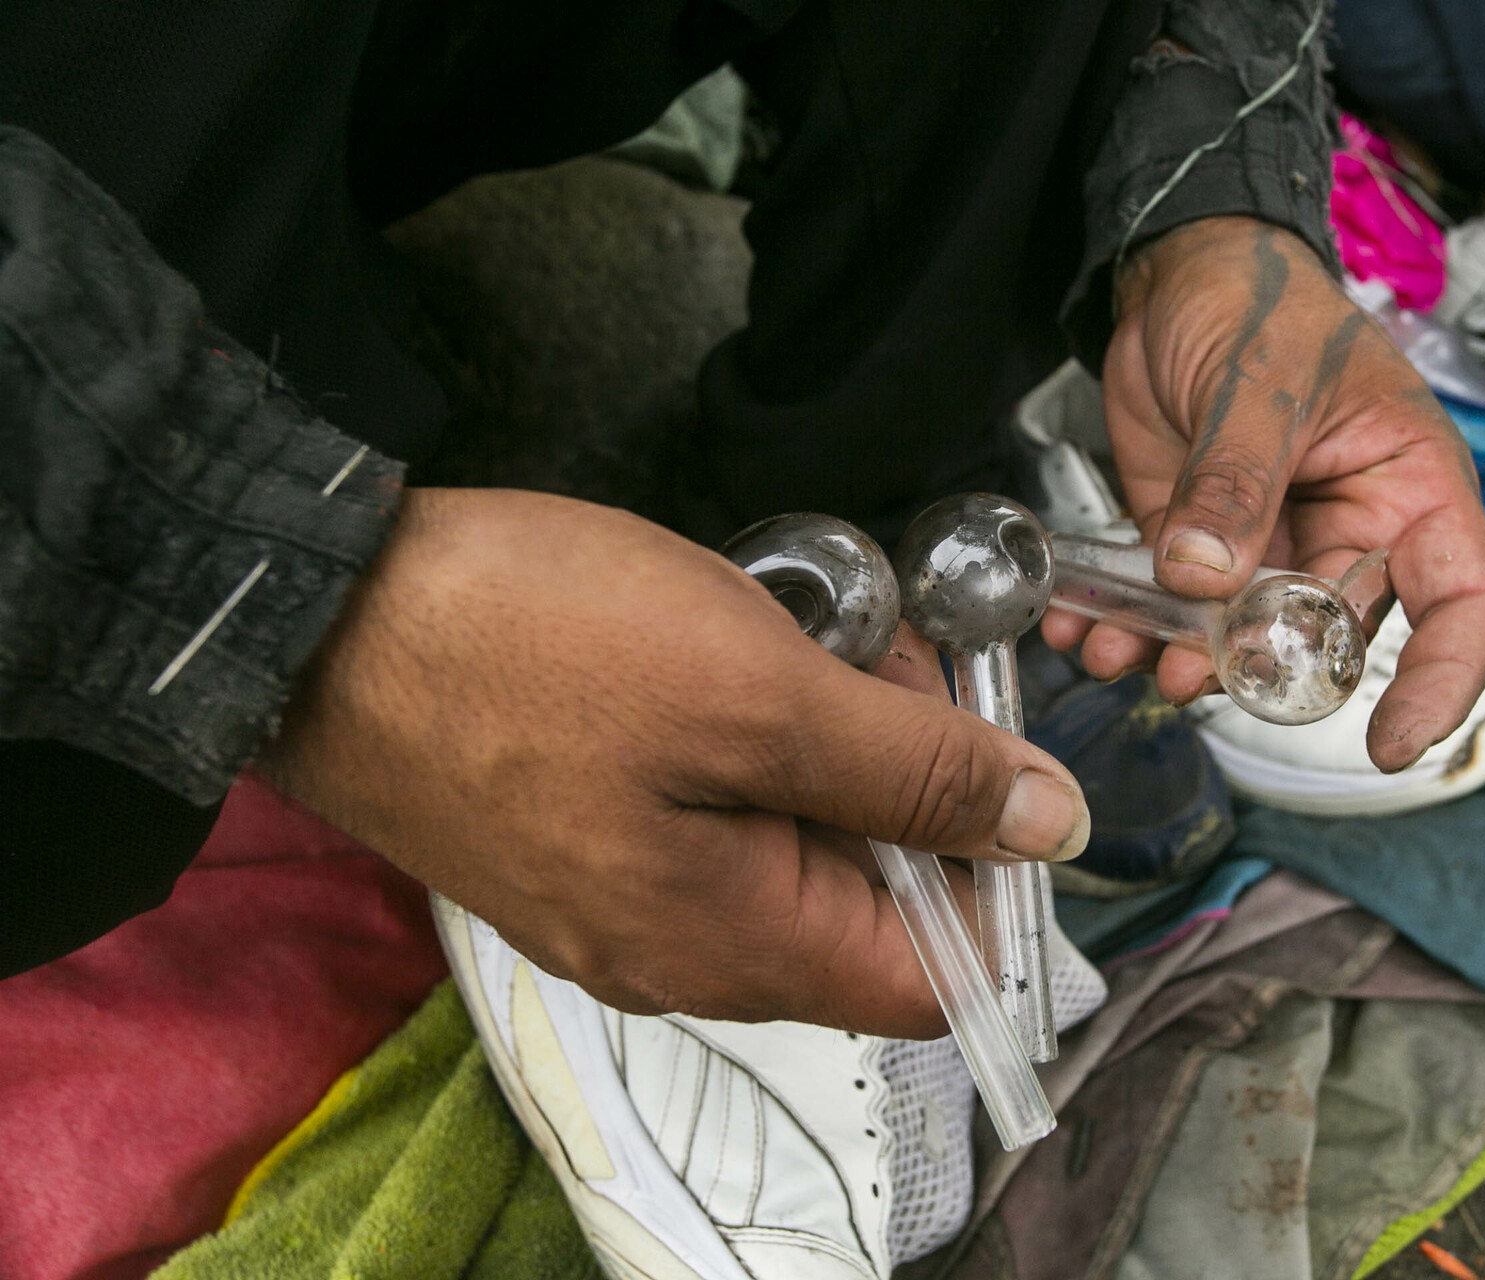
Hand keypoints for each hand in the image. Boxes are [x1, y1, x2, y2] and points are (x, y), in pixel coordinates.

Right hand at [258, 488, 1088, 1037]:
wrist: (320, 614)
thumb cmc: (533, 648)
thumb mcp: (758, 695)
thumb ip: (914, 771)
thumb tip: (1050, 828)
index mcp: (737, 949)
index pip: (934, 977)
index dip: (996, 877)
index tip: (996, 759)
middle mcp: (684, 954)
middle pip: (866, 899)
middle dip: (908, 776)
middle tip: (890, 651)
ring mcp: (625, 897)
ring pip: (795, 839)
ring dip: (834, 739)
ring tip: (814, 630)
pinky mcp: (584, 833)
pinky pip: (718, 808)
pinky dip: (759, 733)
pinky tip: (742, 645)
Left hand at [1044, 217, 1484, 769]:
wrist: (1181, 272)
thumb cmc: (1260, 300)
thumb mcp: (1259, 380)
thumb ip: (1237, 478)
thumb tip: (1207, 576)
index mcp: (1411, 489)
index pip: (1466, 605)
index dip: (1444, 683)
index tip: (1391, 743)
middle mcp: (1352, 534)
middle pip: (1333, 643)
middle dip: (1263, 675)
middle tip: (1190, 673)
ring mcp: (1273, 549)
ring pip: (1241, 644)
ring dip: (1178, 661)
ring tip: (1117, 651)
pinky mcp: (1200, 549)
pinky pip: (1172, 613)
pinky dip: (1126, 628)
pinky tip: (1082, 625)